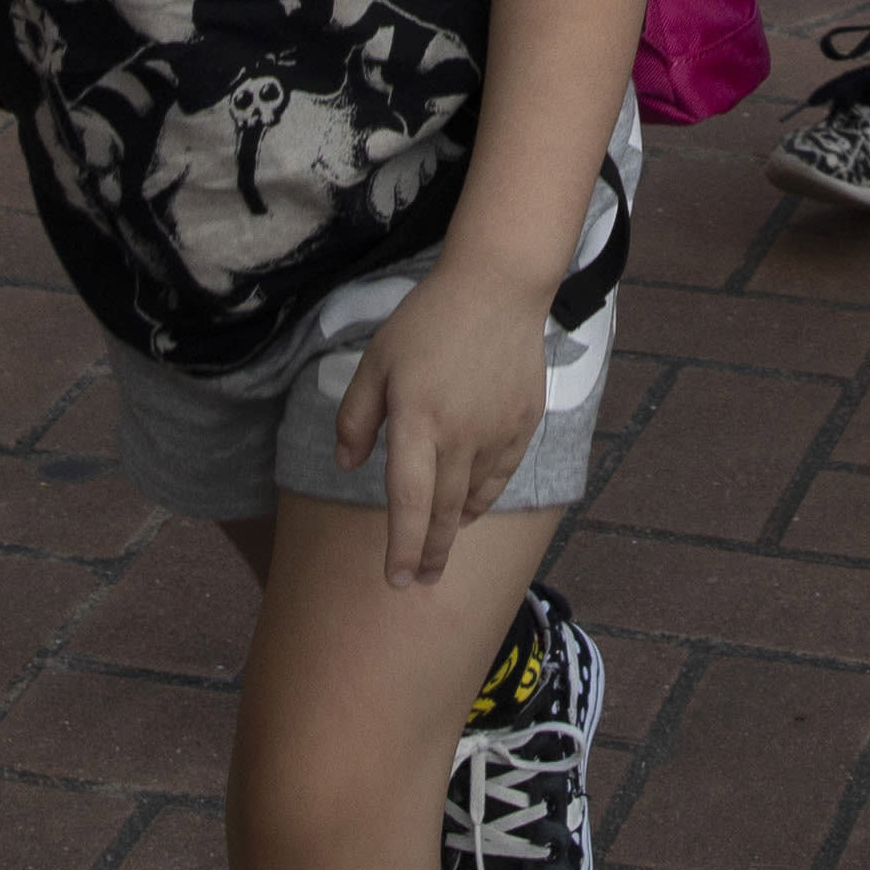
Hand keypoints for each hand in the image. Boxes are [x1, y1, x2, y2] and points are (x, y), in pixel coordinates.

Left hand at [330, 269, 553, 584]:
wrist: (498, 287)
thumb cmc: (428, 321)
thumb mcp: (376, 360)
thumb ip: (356, 416)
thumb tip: (346, 465)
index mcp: (417, 421)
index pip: (410, 502)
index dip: (403, 547)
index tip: (398, 580)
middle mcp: (460, 436)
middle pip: (445, 513)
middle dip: (431, 554)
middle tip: (420, 582)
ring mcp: (496, 432)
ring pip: (474, 499)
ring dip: (455, 529)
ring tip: (441, 548)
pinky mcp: (522, 424)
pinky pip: (501, 476)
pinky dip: (483, 499)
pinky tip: (470, 508)